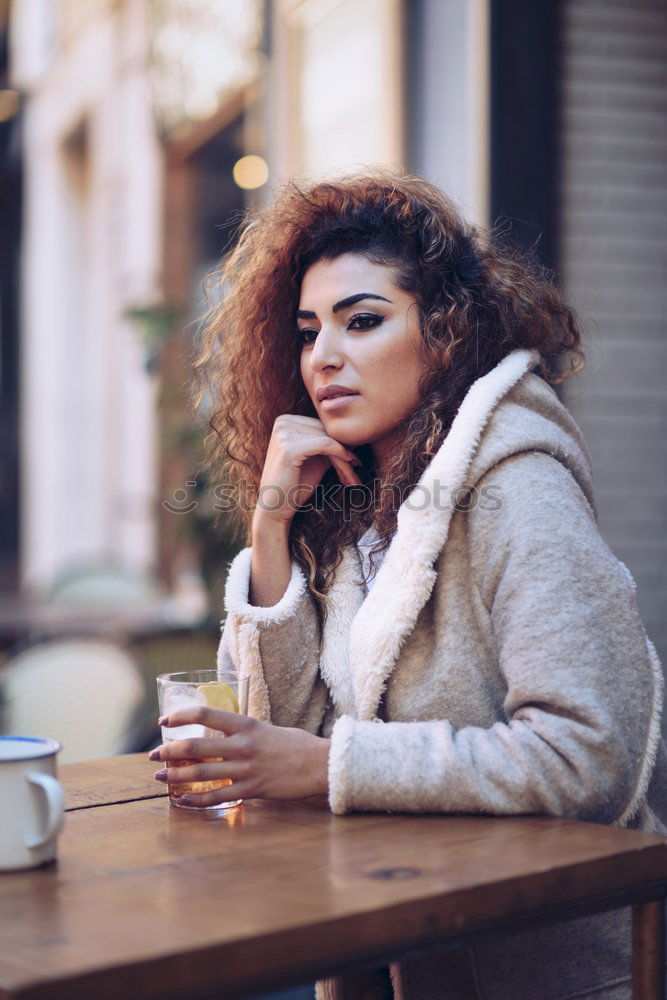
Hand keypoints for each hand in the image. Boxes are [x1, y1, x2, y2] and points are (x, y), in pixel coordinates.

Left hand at [149, 704, 330, 806]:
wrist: (320, 765)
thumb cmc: (296, 745)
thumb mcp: (267, 729)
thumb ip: (244, 732)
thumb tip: (224, 735)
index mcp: (246, 725)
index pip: (205, 714)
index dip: (180, 716)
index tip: (164, 721)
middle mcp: (243, 745)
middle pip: (196, 747)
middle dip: (169, 751)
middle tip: (154, 755)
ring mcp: (247, 768)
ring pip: (202, 773)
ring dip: (176, 776)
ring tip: (160, 778)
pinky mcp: (253, 790)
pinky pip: (219, 796)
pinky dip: (197, 799)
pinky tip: (183, 801)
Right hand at [255, 414, 361, 526]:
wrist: (275, 507)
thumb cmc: (295, 485)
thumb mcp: (316, 460)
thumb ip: (330, 446)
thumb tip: (355, 436)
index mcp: (287, 421)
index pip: (322, 426)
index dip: (340, 442)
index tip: (355, 460)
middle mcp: (283, 422)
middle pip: (325, 432)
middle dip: (345, 451)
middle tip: (358, 467)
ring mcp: (284, 433)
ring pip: (328, 439)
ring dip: (345, 458)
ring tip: (353, 476)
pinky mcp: (289, 447)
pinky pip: (325, 444)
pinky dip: (340, 454)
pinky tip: (350, 466)